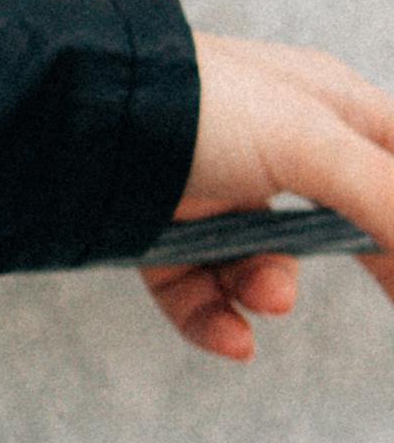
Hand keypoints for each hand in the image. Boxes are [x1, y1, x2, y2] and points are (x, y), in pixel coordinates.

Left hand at [144, 32, 393, 362]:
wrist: (79, 117)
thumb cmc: (202, 103)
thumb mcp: (313, 143)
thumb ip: (385, 194)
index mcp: (323, 104)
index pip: (393, 158)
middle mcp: (272, 144)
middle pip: (341, 217)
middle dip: (372, 262)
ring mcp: (215, 187)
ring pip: (264, 261)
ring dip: (269, 288)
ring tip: (266, 297)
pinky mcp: (161, 228)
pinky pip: (199, 289)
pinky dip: (214, 317)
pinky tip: (231, 338)